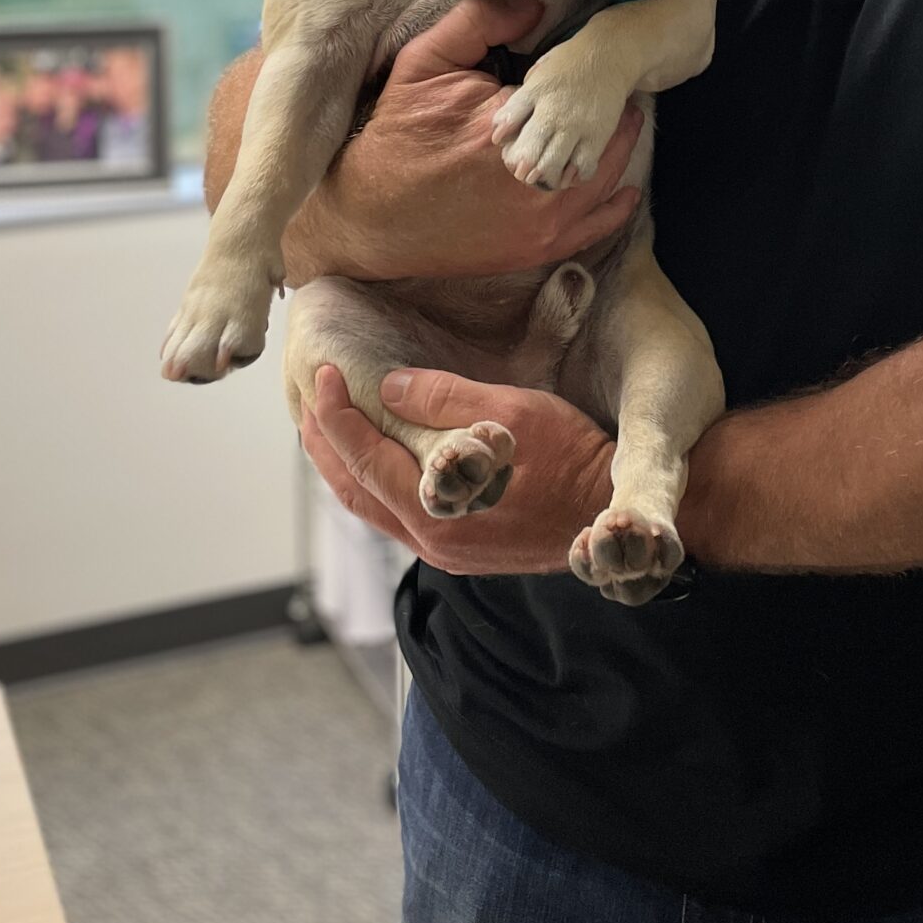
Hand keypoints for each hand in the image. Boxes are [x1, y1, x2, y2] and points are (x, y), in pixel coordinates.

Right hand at [285, 0, 643, 281]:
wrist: (374, 215)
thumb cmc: (398, 135)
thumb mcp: (424, 63)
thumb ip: (477, 22)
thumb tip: (534, 6)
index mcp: (512, 124)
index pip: (571, 94)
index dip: (585, 80)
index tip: (596, 67)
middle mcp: (534, 174)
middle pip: (597, 135)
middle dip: (606, 112)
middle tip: (614, 93)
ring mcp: (541, 217)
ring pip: (605, 177)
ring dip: (618, 149)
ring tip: (623, 124)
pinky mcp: (539, 247)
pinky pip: (595, 226)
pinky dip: (614, 205)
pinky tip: (624, 187)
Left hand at [300, 363, 613, 573]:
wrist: (614, 513)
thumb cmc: (574, 459)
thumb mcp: (513, 413)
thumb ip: (447, 399)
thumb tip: (390, 387)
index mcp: (437, 508)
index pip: (364, 459)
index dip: (335, 414)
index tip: (322, 373)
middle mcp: (433, 539)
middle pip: (354, 491)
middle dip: (325, 445)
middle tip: (307, 401)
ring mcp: (447, 549)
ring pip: (374, 508)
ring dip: (347, 466)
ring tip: (329, 428)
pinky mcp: (463, 548)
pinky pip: (400, 515)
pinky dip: (377, 482)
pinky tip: (379, 458)